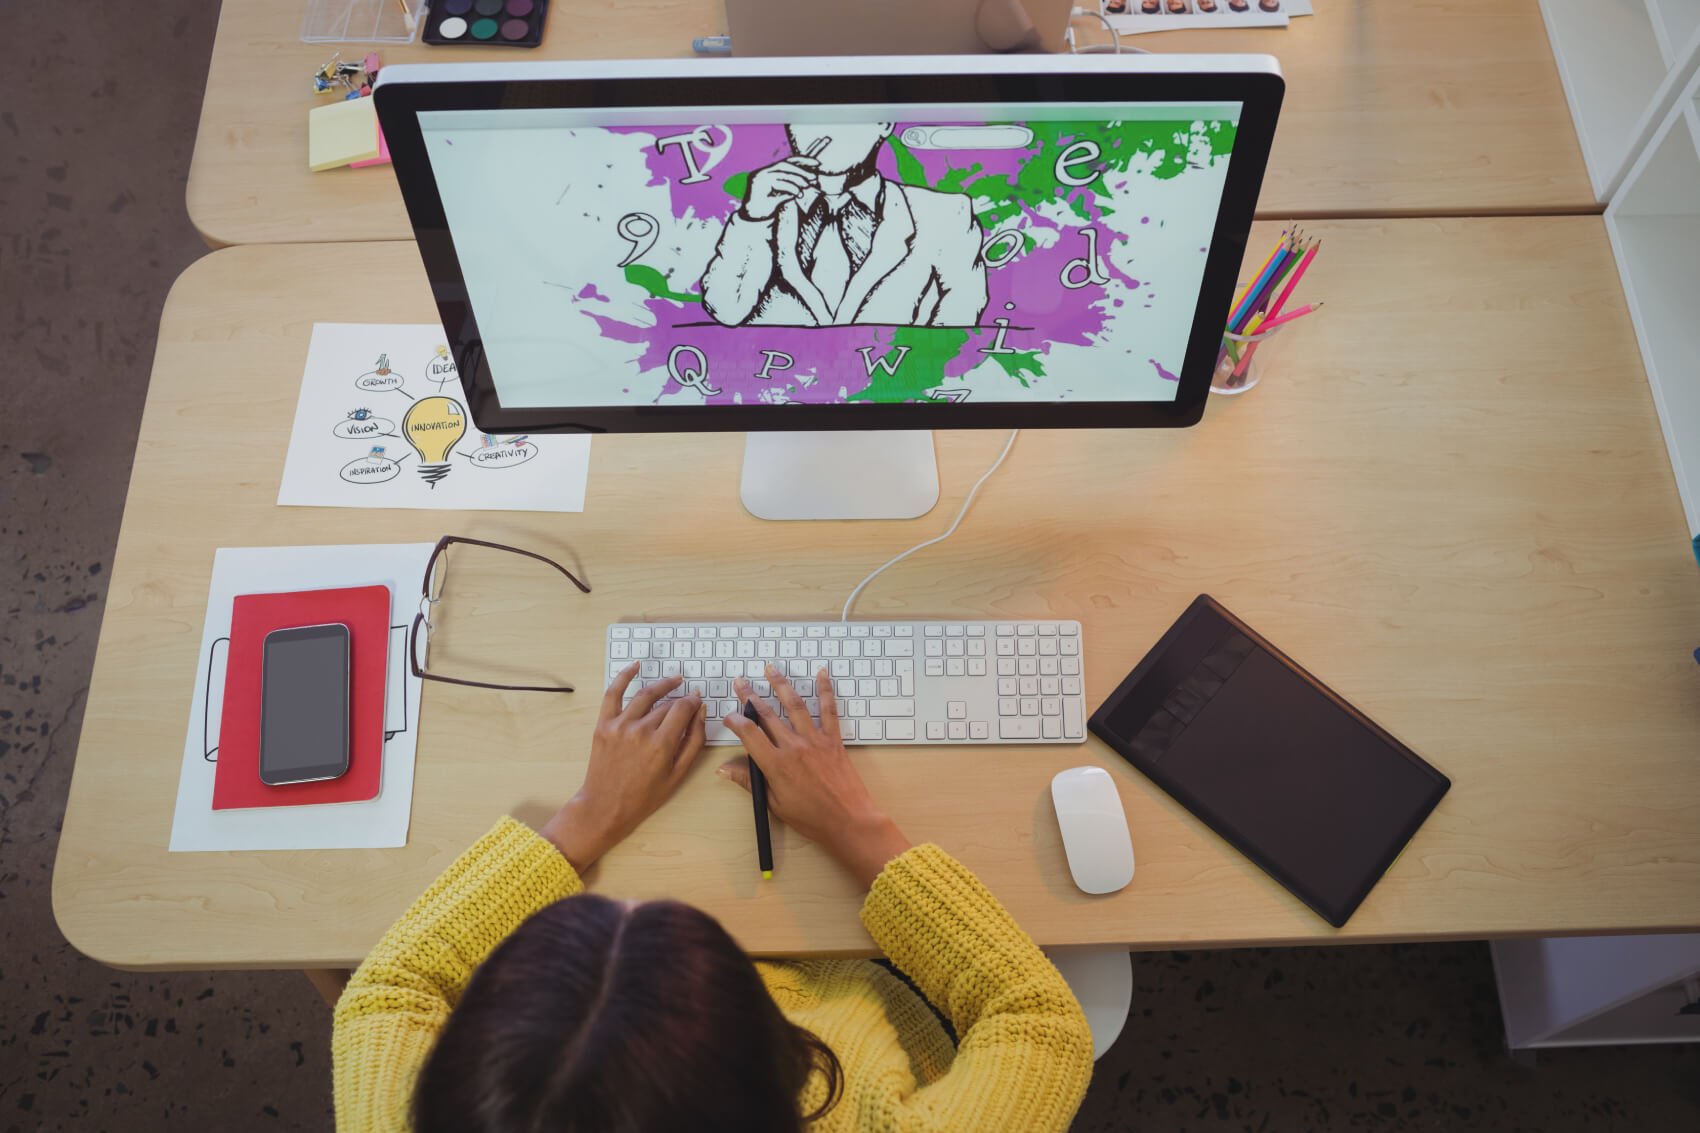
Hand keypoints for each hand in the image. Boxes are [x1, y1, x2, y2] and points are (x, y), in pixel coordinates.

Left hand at [540, 663, 706, 870]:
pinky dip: (624, 676)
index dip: (693, 702)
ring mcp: (620, 725)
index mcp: (662, 744)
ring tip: (674, 681)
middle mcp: (641, 730)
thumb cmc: (644, 796)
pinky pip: (613, 693)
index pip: (683, 709)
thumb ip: (694, 741)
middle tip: (686, 701)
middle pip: (666, 704)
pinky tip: (636, 666)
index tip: (698, 700)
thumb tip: (701, 713)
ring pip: (646, 695)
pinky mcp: (604, 724)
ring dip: (663, 685)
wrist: (606, 806)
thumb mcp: (678, 774)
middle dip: (680, 700)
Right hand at [718, 664, 911, 886]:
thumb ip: (750, 782)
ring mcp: (815, 740)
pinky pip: (828, 711)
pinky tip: (822, 674)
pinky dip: (825, 691)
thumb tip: (724, 769)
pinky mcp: (833, 740)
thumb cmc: (811, 818)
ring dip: (780, 685)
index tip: (728, 716)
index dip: (735, 721)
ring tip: (770, 669)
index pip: (749, 734)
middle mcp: (793, 746)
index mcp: (776, 764)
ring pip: (794, 706)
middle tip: (740, 682)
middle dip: (750, 696)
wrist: (848, 820)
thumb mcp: (774, 804)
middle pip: (767, 715)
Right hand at [742, 155, 819, 220]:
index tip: (817, 163)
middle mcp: (764, 171)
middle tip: (814, 177)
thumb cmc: (766, 207)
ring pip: (783, 173)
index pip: (788, 161)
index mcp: (770, 171)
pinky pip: (779, 183)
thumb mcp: (784, 195)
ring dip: (797, 179)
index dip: (803, 160)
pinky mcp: (759, 184)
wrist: (752, 217)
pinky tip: (798, 194)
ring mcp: (760, 176)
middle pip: (786, 165)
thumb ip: (793, 187)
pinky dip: (791, 187)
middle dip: (802, 170)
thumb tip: (810, 181)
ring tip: (807, 185)